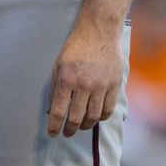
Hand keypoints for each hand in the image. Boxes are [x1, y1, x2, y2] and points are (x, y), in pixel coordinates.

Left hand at [47, 18, 125, 137]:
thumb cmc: (75, 48)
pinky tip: (96, 118)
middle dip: (70, 130)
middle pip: (76, 118)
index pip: (58, 111)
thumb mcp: (58, 66)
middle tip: (67, 133)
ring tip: (80, 127)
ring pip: (93, 116)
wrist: (99, 31)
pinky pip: (108, 109)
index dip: (54, 126)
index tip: (52, 133)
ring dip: (85, 125)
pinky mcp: (115, 84)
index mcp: (66, 80)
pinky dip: (101, 117)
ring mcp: (101, 85)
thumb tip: (50, 110)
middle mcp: (83, 85)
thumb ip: (54, 89)